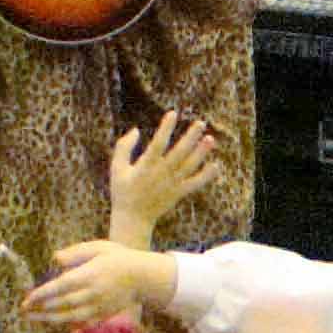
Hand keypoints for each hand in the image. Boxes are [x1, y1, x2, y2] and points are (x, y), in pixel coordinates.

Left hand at [24, 239, 175, 328]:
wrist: (143, 277)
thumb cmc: (118, 258)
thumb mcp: (98, 247)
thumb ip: (75, 252)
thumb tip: (54, 259)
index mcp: (89, 275)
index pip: (60, 287)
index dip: (42, 294)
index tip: (27, 299)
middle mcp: (92, 293)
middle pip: (61, 304)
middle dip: (40, 308)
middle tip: (23, 310)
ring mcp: (97, 307)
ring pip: (69, 317)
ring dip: (49, 319)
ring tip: (33, 319)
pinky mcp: (102, 315)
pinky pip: (81, 323)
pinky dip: (66, 324)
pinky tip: (54, 322)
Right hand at [108, 112, 221, 244]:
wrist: (133, 219)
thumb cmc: (123, 190)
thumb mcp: (117, 168)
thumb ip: (123, 147)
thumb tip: (135, 129)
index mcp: (145, 166)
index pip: (158, 144)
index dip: (165, 128)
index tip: (173, 113)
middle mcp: (160, 174)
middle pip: (179, 153)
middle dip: (190, 137)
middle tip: (201, 123)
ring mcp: (171, 184)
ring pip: (189, 166)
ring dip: (200, 153)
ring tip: (211, 139)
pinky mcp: (178, 193)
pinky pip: (194, 184)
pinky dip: (206, 176)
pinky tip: (216, 165)